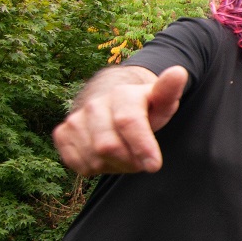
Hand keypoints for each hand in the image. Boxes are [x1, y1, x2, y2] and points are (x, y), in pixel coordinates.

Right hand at [53, 65, 187, 174]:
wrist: (113, 102)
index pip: (128, 122)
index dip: (141, 146)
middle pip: (108, 146)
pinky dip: (96, 168)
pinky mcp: (63, 133)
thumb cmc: (144, 107)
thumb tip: (178, 72)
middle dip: (129, 161)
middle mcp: (94, 104)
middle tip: (141, 159)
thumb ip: (169, 91)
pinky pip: (78, 164)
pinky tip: (105, 156)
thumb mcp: (162, 100)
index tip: (154, 166)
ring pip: (94, 159)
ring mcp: (76, 118)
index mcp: (121, 94)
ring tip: (125, 153)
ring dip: (114, 165)